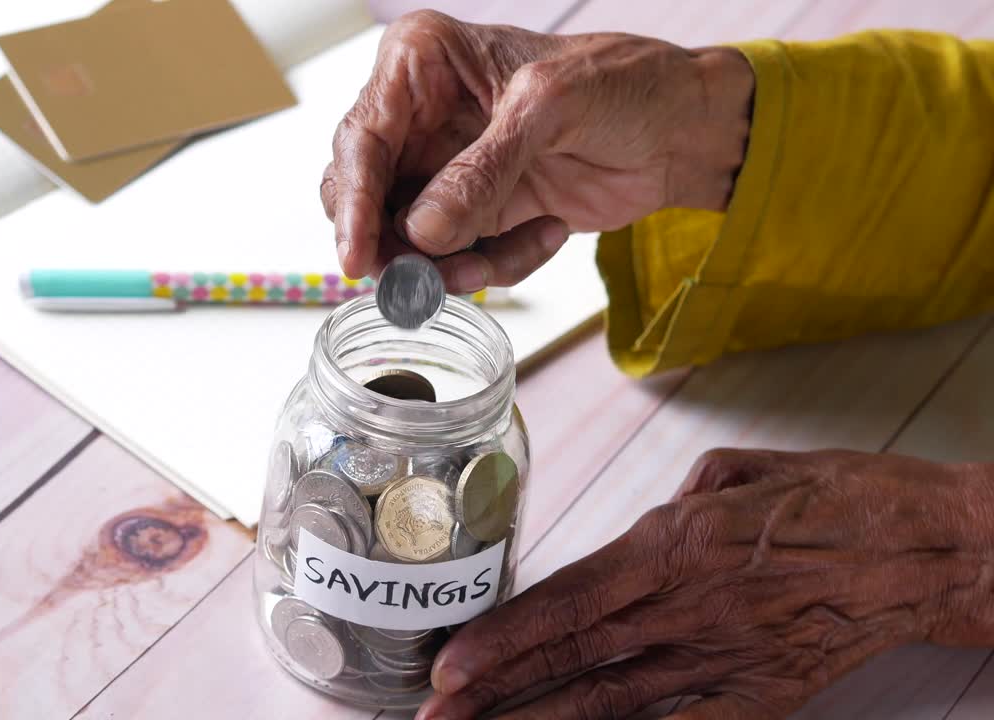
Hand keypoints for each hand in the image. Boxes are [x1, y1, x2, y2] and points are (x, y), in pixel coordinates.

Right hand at [320, 10, 753, 291]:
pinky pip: (452, 258)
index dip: (353, 203)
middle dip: (398, 244)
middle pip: (363, 195)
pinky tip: (545, 232)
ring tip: (501, 255)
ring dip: (449, 263)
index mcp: (421, 63)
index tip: (359, 257)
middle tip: (430, 277)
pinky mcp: (472, 211)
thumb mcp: (548, 111)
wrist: (680, 130)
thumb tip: (421, 230)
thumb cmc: (623, 84)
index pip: (362, 139)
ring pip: (403, 239)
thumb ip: (480, 172)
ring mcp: (442, 168)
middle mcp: (419, 115)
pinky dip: (495, 263)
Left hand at [418, 449, 993, 719]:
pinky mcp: (764, 695)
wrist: (931, 546)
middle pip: (573, 655)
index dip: (503, 637)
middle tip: (436, 712)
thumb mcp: (743, 468)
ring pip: (612, 700)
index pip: (567, 600)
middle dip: (497, 686)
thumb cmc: (841, 496)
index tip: (451, 663)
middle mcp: (688, 606)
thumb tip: (643, 521)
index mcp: (676, 543)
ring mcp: (725, 658)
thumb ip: (678, 498)